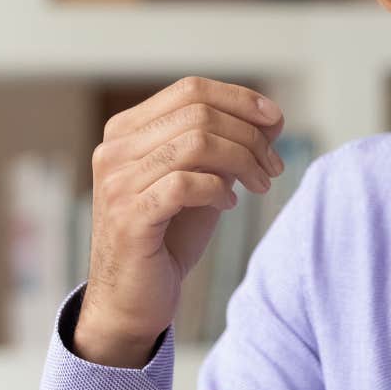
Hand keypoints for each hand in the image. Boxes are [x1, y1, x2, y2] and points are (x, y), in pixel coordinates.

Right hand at [77, 77, 284, 366]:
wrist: (134, 299)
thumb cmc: (169, 236)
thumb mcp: (203, 180)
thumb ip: (228, 145)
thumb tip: (272, 116)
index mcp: (126, 131)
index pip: (190, 90)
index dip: (240, 99)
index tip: (276, 121)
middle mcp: (114, 150)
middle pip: (198, 113)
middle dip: (249, 136)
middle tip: (273, 167)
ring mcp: (117, 183)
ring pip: (196, 143)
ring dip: (242, 161)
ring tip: (260, 185)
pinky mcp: (129, 217)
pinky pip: (185, 184)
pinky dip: (217, 190)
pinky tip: (228, 204)